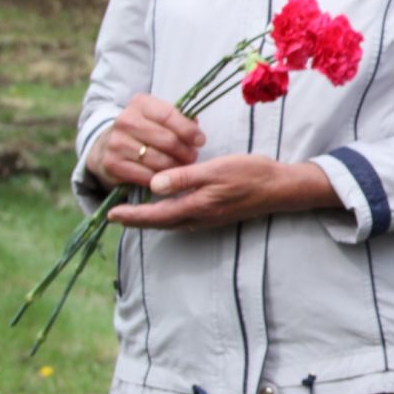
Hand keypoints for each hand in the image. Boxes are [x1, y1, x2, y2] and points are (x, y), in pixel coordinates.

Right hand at [88, 94, 204, 188]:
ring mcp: (116, 142)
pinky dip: (160, 177)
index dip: (188, 130)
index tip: (200, 141)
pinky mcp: (112, 163)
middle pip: (167, 140)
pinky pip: (146, 175)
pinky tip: (166, 175)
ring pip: (158, 159)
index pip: (169, 115)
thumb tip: (195, 127)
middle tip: (192, 156)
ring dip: (175, 166)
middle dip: (185, 151)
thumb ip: (179, 119)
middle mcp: (125, 120)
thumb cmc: (145, 129)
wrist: (108, 145)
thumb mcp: (159, 117)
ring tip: (182, 165)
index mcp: (140, 103)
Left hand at [107, 155, 336, 232]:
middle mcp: (199, 218)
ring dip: (152, 219)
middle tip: (116, 215)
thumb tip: (154, 184)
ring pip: (171, 223)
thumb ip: (184, 178)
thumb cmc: (251, 174)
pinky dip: (168, 216)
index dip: (132, 215)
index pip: (155, 215)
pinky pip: (184, 220)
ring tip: (135, 212)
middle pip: (160, 223)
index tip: (111, 214)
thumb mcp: (216, 170)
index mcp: (196, 207)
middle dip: (137, 220)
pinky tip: (168, 206)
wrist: (281, 188)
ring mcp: (208, 219)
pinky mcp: (216, 216)